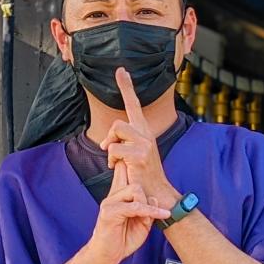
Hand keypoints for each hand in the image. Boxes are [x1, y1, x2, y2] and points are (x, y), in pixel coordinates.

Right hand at [84, 163, 170, 263]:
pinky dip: (151, 211)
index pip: (122, 172)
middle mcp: (112, 196)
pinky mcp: (110, 212)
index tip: (143, 161)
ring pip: (135, 190)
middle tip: (155, 209)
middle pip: (134, 180)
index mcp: (118, 196)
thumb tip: (153, 198)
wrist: (106, 256)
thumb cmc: (122, 240)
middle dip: (148, 192)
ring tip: (154, 215)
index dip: (130, 165)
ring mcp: (109, 203)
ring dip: (149, 203)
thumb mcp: (141, 224)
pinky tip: (162, 214)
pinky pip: (135, 207)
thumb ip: (147, 210)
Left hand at [100, 69, 175, 202]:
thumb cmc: (141, 174)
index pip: (134, 105)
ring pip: (116, 132)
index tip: (121, 70)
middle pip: (117, 122)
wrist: (154, 193)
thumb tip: (109, 140)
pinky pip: (115, 149)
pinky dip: (112, 160)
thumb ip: (123, 142)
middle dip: (109, 138)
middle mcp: (146, 133)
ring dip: (111, 149)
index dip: (127, 87)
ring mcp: (145, 143)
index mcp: (143, 131)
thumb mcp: (132, 154)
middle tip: (110, 152)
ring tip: (117, 162)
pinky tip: (121, 168)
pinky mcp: (140, 154)